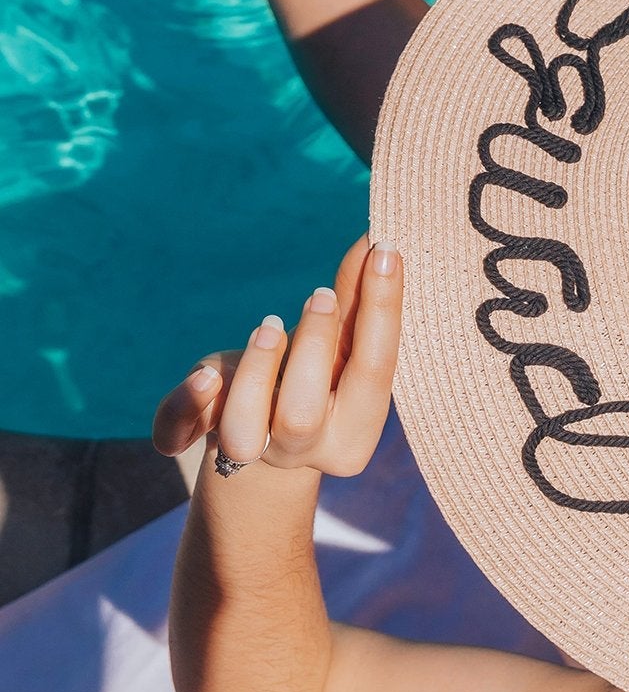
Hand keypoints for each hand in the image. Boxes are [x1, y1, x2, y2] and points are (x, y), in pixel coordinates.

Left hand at [152, 235, 402, 476]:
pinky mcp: (197, 440)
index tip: (386, 251)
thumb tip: (377, 241)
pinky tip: (206, 374)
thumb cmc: (318, 381)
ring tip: (270, 323)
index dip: (382, 309)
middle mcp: (304, 448)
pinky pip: (179, 432)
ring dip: (255, 370)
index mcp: (354, 430)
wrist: (269, 449)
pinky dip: (187, 401)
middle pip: (303, 413)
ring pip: (243, 430)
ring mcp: (251, 451)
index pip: (376, 369)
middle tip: (320, 294)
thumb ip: (355, 302)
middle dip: (313, 347)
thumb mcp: (340, 348)